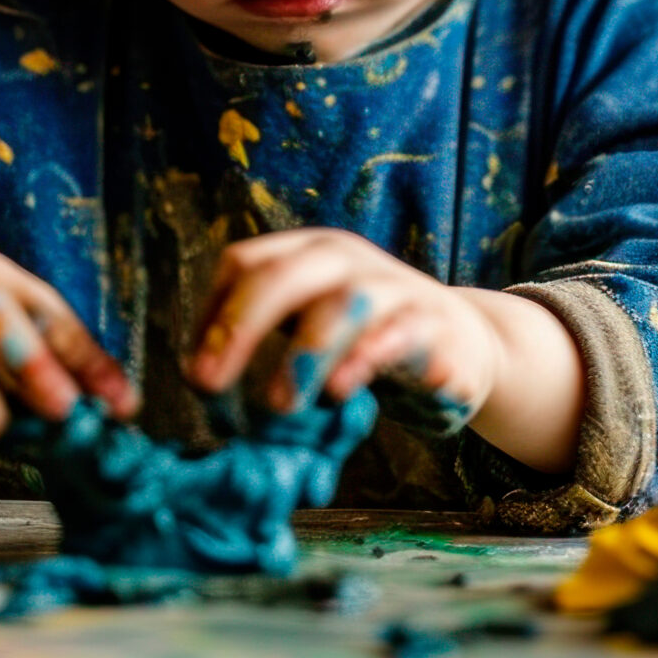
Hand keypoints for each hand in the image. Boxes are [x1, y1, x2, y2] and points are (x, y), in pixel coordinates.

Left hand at [187, 228, 501, 419]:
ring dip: (304, 353)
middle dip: (240, 328)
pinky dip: (368, 359)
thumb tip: (196, 380)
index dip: (213, 316)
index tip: (195, 377)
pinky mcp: (433, 324)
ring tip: (279, 404)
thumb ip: (261, 339)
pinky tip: (341, 391)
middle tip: (209, 385)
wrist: (462, 342)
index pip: (244, 263)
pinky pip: (401, 334)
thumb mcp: (307, 326)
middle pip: (283, 276)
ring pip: (342, 304)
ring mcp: (392, 287)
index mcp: (306, 253)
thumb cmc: (364, 339)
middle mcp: (346, 259)